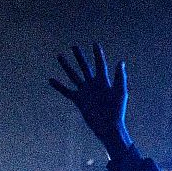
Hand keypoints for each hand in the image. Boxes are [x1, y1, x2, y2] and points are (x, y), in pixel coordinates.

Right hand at [50, 44, 133, 159]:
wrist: (108, 126)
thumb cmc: (117, 110)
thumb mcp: (120, 92)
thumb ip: (120, 77)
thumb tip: (121, 62)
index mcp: (104, 82)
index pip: (100, 65)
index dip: (98, 54)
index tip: (95, 44)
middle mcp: (93, 85)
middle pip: (85, 67)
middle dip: (80, 57)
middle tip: (74, 46)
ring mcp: (85, 92)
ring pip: (74, 76)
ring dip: (67, 66)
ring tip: (60, 56)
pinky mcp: (79, 100)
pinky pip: (67, 91)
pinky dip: (59, 86)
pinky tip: (50, 79)